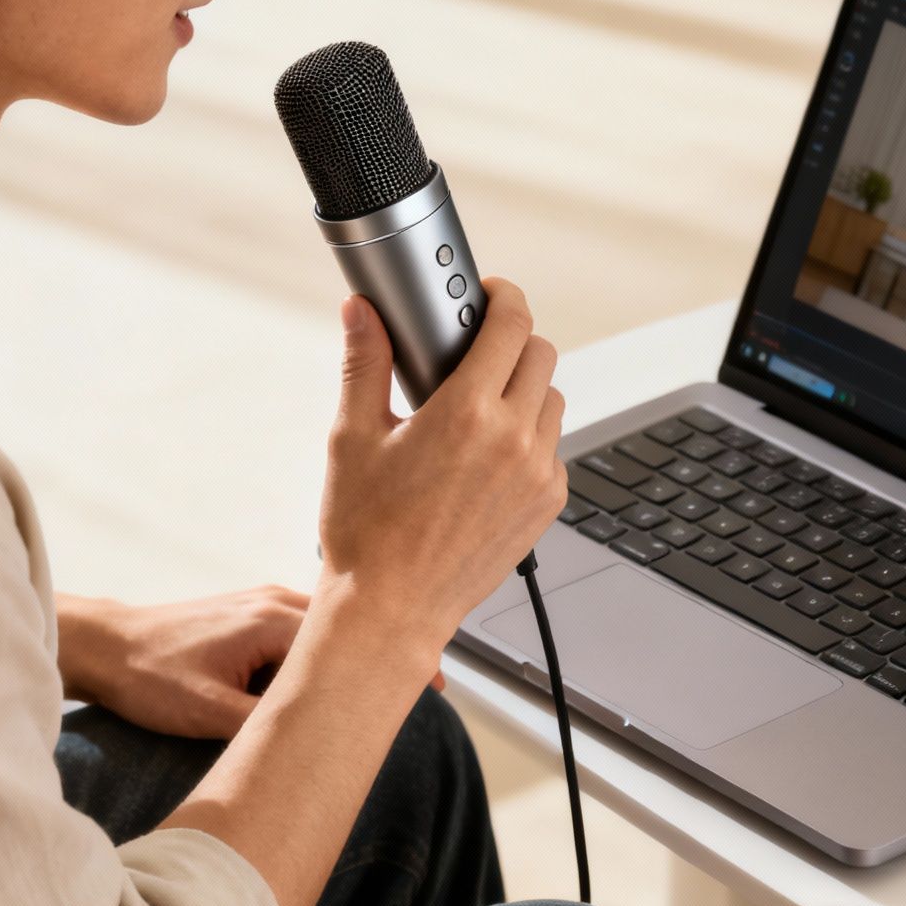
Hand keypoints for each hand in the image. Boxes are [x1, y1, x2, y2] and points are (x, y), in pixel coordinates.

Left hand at [58, 588, 449, 740]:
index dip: (388, 658)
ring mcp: (260, 601)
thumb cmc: (148, 674)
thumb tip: (315, 736)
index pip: (349, 635)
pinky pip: (304, 626)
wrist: (105, 646)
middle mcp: (271, 600)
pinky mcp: (249, 612)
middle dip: (382, 646)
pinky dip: (324, 646)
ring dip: (351, 646)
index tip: (430, 677)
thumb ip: (267, 721)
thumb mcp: (209, 711)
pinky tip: (329, 671)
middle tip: (424, 676)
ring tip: (382, 675)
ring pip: (326, 625)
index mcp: (269, 618)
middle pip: (347, 623)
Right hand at [317, 278, 568, 654]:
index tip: (491, 294)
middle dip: (511, 341)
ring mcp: (537, 475)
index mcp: (466, 413)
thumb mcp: (353, 436)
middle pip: (540, 354)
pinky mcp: (547, 505)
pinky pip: (552, 448)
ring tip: (477, 408)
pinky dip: (529, 439)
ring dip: (523, 389)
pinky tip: (485, 456)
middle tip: (475, 351)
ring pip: (551, 401)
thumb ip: (365, 362)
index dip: (505, 296)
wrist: (389, 610)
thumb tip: (360, 312)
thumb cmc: (365, 532)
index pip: (513, 323)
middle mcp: (512, 440)